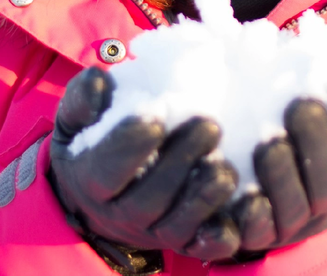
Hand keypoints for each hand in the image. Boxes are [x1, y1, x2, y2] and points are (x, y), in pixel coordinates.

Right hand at [48, 67, 241, 262]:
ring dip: (204, 196)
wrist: (102, 189)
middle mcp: (121, 213)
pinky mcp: (184, 241)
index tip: (156, 117)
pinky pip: (203, 245)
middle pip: (149, 199)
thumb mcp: (80, 116)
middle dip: (180, 162)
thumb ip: (84, 97)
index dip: (130, 145)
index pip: (107, 168)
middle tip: (209, 125)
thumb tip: (100, 82)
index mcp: (92, 179)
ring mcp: (153, 231)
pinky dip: (222, 231)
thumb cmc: (96, 138)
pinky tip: (246, 203)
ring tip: (226, 164)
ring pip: (177, 225)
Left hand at [231, 42, 326, 251]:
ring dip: (284, 175)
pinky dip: (256, 216)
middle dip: (317, 142)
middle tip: (300, 105)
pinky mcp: (261, 236)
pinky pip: (260, 232)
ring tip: (267, 143)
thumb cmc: (305, 139)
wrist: (267, 197)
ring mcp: (297, 221)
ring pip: (297, 206)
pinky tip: (245, 195)